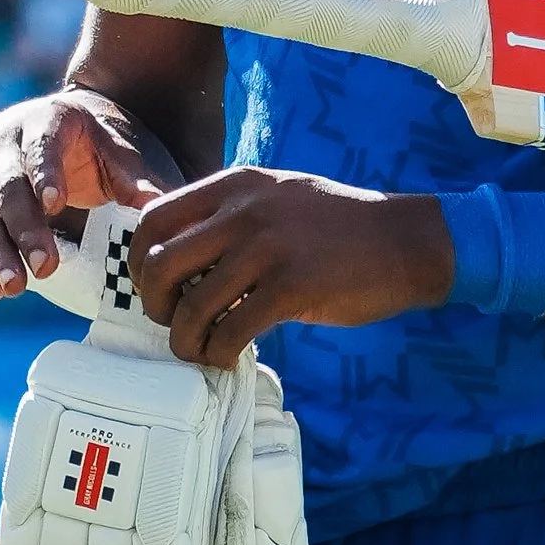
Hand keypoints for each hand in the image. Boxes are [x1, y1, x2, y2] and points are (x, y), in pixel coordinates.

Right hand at [0, 88, 173, 301]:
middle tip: (45, 268)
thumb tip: (159, 210)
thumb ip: (138, 181)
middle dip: (23, 229)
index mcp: (45, 119)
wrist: (67, 132)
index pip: (40, 146)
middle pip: (6, 186)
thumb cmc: (99, 146)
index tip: (56, 205)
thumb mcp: (123, 154)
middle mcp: (2, 139)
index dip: (45, 174)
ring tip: (15, 288)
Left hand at [131, 169, 452, 365]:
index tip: (153, 288)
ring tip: (201, 351)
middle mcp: (243, 212)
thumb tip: (178, 252)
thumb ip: (230, 214)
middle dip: (155, 305)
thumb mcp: (276, 197)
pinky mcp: (290, 288)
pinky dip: (219, 353)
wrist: (404, 241)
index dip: (140, 262)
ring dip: (186, 341)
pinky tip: (229, 357)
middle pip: (160, 265)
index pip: (155, 220)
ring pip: (191, 306)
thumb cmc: (338, 227)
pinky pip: (230, 331)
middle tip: (173, 324)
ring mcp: (266, 249)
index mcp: (234, 186)